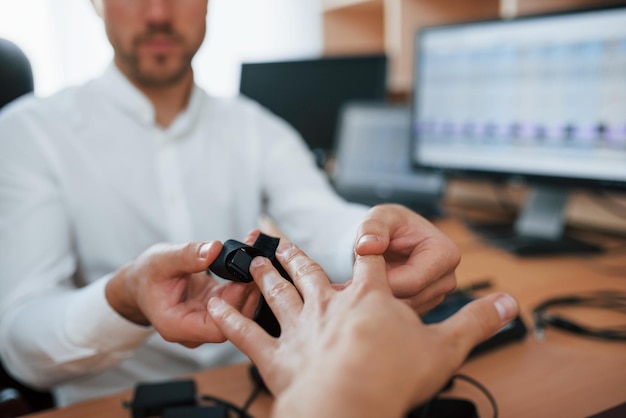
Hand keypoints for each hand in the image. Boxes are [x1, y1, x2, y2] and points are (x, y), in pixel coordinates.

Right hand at [105, 240, 259, 347]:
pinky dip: (245, 279)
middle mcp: (195, 328)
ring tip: (259, 258)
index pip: (216, 329)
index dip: (234, 309)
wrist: (141, 280)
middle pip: (233, 321)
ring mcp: (208, 318)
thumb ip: (188, 256)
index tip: (243, 283)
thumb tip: (214, 249)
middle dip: (249, 293)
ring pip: (239, 309)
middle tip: (260, 267)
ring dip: (251, 284)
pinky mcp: (217, 306)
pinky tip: (252, 259)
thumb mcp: (162, 260)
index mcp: (177, 325)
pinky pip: (236, 297)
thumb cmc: (146, 275)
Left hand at [208, 243, 517, 417]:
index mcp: (368, 300)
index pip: (368, 263)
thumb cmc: (393, 376)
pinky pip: (247, 335)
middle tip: (277, 238)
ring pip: (277, 294)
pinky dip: (231, 321)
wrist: (349, 405)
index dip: (367, 247)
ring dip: (263, 277)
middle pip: (308, 271)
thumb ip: (475, 322)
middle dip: (294, 254)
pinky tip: (216, 309)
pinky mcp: (275, 357)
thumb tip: (509, 303)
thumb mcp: (445, 348)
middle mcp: (328, 306)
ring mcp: (298, 329)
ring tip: (252, 261)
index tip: (360, 235)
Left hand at [354, 204, 459, 313]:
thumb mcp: (378, 217)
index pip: (412, 282)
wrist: (389, 238)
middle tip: (349, 287)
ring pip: (404, 311)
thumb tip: (367, 246)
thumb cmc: (387, 224)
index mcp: (445, 253)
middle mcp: (448, 278)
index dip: (382, 280)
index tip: (357, 276)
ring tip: (355, 289)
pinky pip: (400, 315)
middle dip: (379, 293)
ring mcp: (438, 295)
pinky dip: (381, 307)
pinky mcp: (426, 306)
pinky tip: (365, 296)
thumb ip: (372, 227)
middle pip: (410, 299)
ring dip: (378, 301)